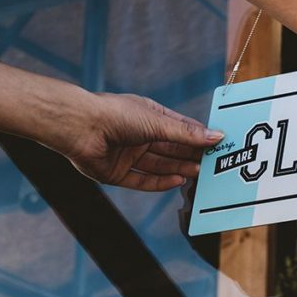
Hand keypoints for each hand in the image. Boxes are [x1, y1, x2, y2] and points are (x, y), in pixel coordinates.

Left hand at [56, 94, 222, 190]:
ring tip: (199, 173)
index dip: (198, 136)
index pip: (180, 128)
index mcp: (149, 117)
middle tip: (212, 163)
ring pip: (159, 166)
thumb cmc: (116, 114)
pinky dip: (159, 183)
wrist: (79, 126)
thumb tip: (215, 136)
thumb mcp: (157, 122)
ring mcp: (127, 155)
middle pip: (170, 150)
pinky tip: (177, 182)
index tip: (218, 144)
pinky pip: (142, 180)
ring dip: (179, 169)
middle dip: (190, 156)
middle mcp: (138, 136)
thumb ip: (186, 133)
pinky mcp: (116, 173)